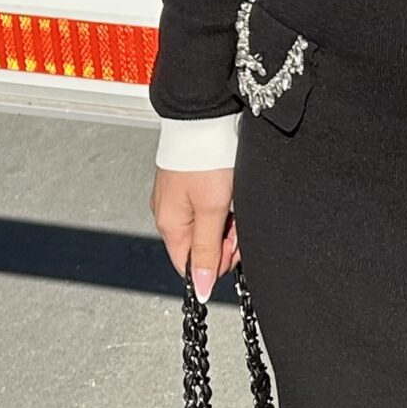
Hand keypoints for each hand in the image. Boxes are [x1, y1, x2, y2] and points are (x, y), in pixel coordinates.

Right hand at [151, 166, 238, 298]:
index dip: (215, 264)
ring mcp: (178, 200)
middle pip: (201, 248)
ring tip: (234, 204)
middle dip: (225, 241)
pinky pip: (208, 210)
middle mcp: (169, 214)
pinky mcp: (189, 187)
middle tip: (236, 223)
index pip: (188, 266)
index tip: (232, 250)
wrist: (204, 120)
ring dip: (227, 224)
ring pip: (208, 229)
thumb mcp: (212, 211)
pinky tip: (230, 195)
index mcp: (170, 225)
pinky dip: (223, 208)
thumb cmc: (206, 160)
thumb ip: (207, 251)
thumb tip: (201, 287)